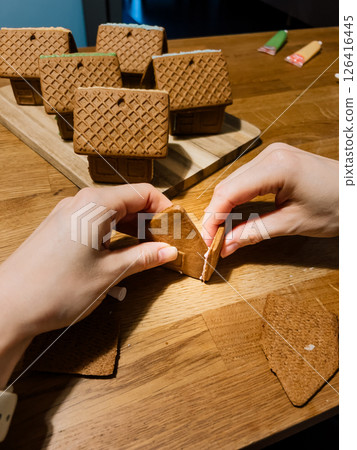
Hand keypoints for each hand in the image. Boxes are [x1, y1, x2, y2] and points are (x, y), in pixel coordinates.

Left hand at [0, 184, 176, 387]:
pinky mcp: (61, 228)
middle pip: (128, 200)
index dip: (165, 209)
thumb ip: (143, 257)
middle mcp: (81, 202)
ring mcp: (68, 214)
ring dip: (133, 227)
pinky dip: (115, 232)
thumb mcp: (110, 274)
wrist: (8, 308)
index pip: (143, 192)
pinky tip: (123, 251)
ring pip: (112, 211)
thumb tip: (168, 251)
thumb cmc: (56, 289)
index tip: (177, 228)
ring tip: (148, 249)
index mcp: (95, 204)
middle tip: (167, 242)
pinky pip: (96, 221)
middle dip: (151, 219)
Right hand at [203, 143, 338, 256]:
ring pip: (233, 182)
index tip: (207, 241)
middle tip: (211, 241)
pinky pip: (245, 179)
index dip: (213, 218)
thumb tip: (226, 246)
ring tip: (219, 231)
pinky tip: (232, 214)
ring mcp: (272, 154)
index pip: (229, 192)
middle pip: (227, 186)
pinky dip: (236, 198)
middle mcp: (270, 154)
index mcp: (277, 166)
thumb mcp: (293, 223)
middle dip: (215, 214)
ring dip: (223, 207)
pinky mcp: (274, 160)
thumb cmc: (337, 206)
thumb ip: (255, 233)